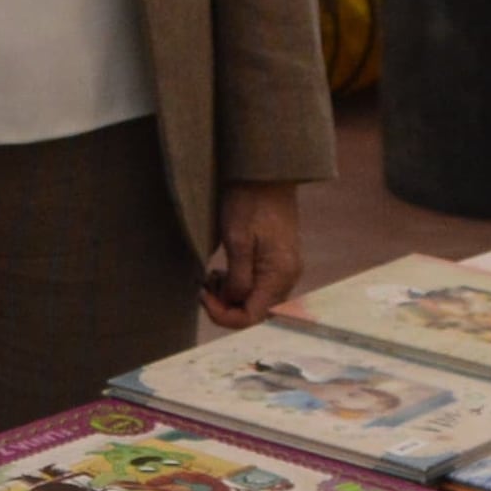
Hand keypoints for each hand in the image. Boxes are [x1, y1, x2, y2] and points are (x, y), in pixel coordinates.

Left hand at [201, 181, 304, 327]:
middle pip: (254, 311)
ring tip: (211, 275)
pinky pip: (258, 285)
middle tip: (204, 284)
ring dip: (230, 294)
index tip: (202, 295)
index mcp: (279, 274)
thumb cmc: (249, 201)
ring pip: (255, 299)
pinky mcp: (278, 260)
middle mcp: (288, 276)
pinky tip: (223, 270)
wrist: (265, 172)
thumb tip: (232, 301)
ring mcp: (285, 268)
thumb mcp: (236, 239)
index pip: (252, 317)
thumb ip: (237, 277)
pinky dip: (238, 283)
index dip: (223, 315)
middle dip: (225, 304)